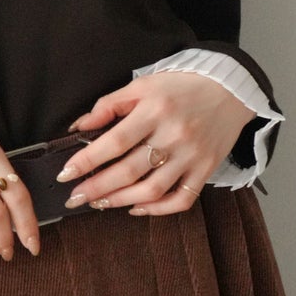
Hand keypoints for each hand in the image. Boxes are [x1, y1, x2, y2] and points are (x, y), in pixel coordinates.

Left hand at [59, 73, 253, 215]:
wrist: (230, 90)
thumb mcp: (143, 85)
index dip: (87, 160)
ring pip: (152, 190)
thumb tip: (78, 127)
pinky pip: (181, 199)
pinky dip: (157, 210)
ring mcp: (192, 156)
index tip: (66, 174)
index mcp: (155, 110)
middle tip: (75, 197)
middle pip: (129, 171)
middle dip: (96, 188)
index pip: (115, 141)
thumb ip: (109, 105)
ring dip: (120, 201)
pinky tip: (136, 208)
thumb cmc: (181, 86)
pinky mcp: (206, 170)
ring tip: (99, 203)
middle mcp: (174, 135)